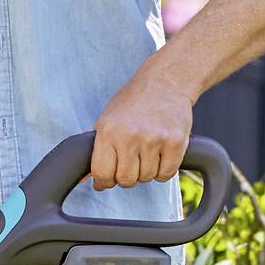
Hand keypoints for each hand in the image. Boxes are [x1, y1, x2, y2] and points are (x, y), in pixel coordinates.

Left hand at [89, 70, 195, 187]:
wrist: (165, 82)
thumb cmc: (133, 102)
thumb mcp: (106, 120)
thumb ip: (98, 149)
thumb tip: (88, 178)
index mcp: (109, 132)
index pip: (102, 173)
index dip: (104, 182)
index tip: (106, 181)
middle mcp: (130, 137)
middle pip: (126, 180)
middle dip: (126, 177)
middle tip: (130, 164)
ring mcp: (154, 140)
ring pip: (147, 178)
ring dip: (146, 171)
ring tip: (146, 152)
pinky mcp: (175, 142)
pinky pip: (166, 174)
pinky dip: (163, 170)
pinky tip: (160, 155)